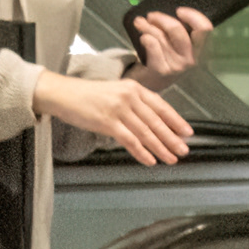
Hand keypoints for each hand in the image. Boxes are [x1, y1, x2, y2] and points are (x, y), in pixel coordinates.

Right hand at [34, 72, 193, 165]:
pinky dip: (141, 152)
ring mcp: (118, 109)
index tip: (187, 132)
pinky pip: (129, 140)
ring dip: (160, 148)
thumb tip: (148, 121)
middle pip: (156, 122)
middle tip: (183, 150)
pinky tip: (149, 160)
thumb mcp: (113, 92)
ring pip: (146, 132)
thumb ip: (131, 103)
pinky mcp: (107, 122)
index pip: (161, 106)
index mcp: (134, 88)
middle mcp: (129, 97)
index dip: (176, 121)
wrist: (61, 93)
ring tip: (170, 158)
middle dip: (172, 138)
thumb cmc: (84, 95)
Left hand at [130, 6, 215, 91]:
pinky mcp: (161, 70)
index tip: (179, 10)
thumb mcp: (178, 46)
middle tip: (151, 15)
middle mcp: (192, 59)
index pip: (204, 28)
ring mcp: (177, 66)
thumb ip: (179, 32)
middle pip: (178, 30)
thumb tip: (171, 13)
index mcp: (200, 50)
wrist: (152, 83)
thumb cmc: (165, 59)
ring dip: (148, 26)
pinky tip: (142, 37)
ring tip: (140, 22)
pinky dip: (146, 38)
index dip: (193, 15)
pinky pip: (153, 46)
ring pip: (161, 37)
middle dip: (162, 19)